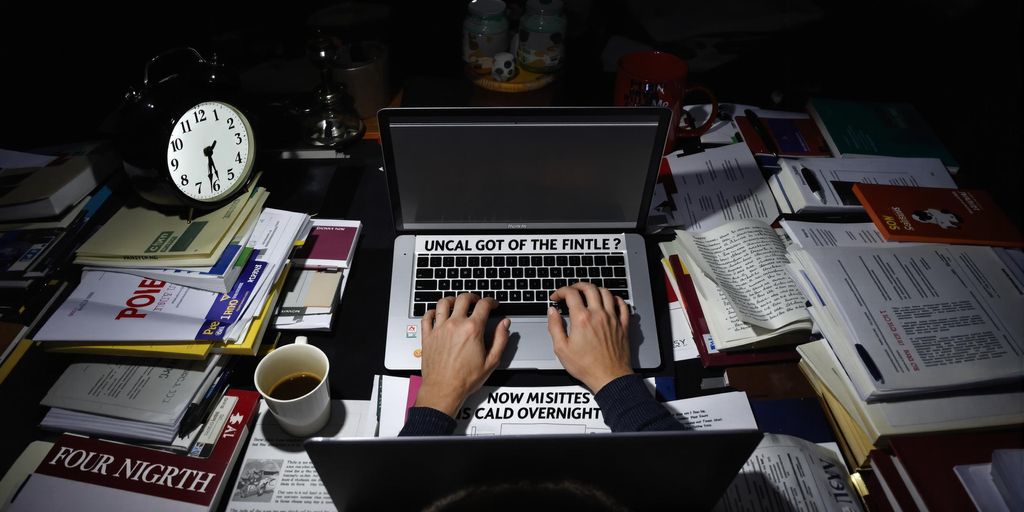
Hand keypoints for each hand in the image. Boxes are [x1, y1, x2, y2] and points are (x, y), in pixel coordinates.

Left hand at [415, 293, 509, 417]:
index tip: (493, 304)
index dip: (491, 301)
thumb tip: (505, 324)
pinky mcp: (428, 336)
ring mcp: (439, 329)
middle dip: (473, 297)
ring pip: (444, 303)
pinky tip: (437, 313)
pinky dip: (432, 311)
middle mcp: (455, 325)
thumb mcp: (492, 361)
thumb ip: (500, 339)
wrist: (444, 390)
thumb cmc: (466, 379)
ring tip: (457, 303)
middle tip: (477, 301)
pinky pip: (427, 316)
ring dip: (452, 299)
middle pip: (463, 299)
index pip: (484, 305)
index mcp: (472, 329)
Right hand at [547, 283, 632, 392]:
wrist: (609, 377)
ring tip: (588, 294)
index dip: (561, 292)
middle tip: (571, 291)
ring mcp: (612, 319)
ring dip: (595, 289)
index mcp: (582, 319)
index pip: (571, 294)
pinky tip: (609, 301)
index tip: (557, 297)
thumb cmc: (586, 366)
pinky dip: (615, 298)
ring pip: (606, 293)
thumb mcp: (561, 349)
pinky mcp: (622, 325)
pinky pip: (622, 305)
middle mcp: (598, 315)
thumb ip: (554, 327)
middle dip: (577, 286)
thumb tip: (551, 312)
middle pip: (589, 288)